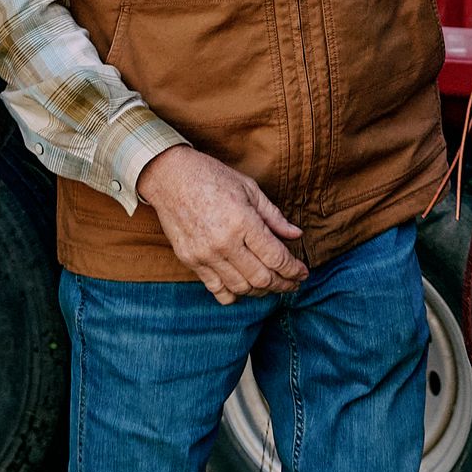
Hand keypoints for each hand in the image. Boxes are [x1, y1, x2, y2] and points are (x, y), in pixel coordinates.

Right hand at [137, 144, 307, 303]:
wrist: (169, 176)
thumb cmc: (211, 176)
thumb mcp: (249, 189)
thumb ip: (273, 216)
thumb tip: (296, 235)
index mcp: (243, 221)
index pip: (276, 258)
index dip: (294, 270)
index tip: (303, 273)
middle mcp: (224, 243)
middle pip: (262, 278)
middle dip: (283, 285)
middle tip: (292, 284)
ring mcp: (205, 254)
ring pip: (241, 288)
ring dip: (260, 291)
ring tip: (271, 285)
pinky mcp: (190, 260)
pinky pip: (215, 289)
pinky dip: (233, 295)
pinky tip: (244, 289)